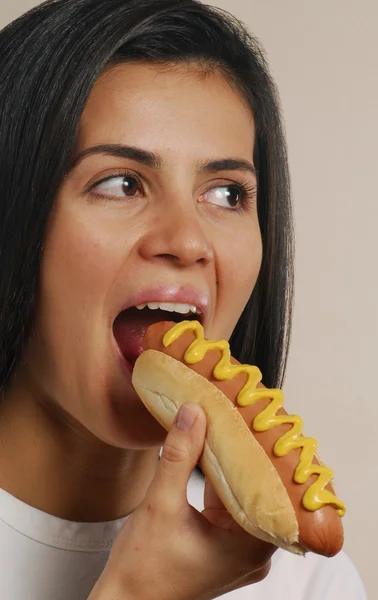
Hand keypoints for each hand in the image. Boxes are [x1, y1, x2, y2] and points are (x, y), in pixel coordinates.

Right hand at [89, 403, 275, 599]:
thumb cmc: (142, 571)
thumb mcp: (160, 505)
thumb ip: (179, 457)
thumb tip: (193, 413)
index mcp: (250, 548)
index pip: (272, 491)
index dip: (268, 456)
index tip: (263, 424)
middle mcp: (253, 552)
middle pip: (259, 491)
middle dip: (249, 455)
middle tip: (247, 417)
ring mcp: (239, 551)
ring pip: (243, 495)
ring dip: (232, 466)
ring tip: (230, 428)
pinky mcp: (224, 547)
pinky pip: (229, 504)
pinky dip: (220, 481)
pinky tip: (212, 454)